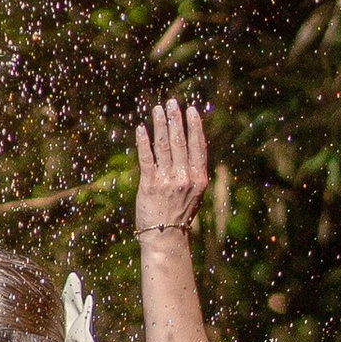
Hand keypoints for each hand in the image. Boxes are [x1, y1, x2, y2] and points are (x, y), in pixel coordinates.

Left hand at [133, 96, 209, 239]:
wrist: (165, 238)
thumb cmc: (179, 215)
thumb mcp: (194, 193)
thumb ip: (193, 171)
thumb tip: (190, 147)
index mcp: (199, 178)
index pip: (198, 146)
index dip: (194, 126)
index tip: (191, 110)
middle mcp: (184, 177)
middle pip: (180, 141)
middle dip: (175, 119)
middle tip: (171, 103)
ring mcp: (167, 180)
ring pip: (164, 146)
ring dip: (160, 125)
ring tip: (157, 110)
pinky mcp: (149, 185)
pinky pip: (146, 158)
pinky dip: (143, 141)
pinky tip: (141, 128)